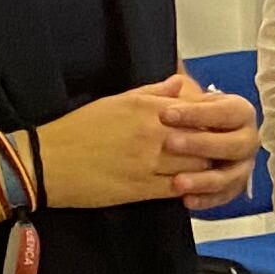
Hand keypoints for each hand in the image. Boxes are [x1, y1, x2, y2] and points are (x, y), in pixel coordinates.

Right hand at [37, 75, 258, 211]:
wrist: (49, 162)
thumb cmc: (79, 129)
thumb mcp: (116, 102)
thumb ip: (153, 93)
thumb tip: (180, 84)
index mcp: (148, 109)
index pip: (197, 112)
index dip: (213, 121)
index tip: (220, 126)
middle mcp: (154, 134)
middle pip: (203, 140)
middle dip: (215, 146)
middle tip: (225, 151)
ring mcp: (150, 163)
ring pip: (196, 167)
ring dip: (206, 170)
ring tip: (212, 170)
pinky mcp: (142, 189)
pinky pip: (178, 189)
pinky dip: (190, 188)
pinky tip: (192, 187)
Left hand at [152, 72, 261, 215]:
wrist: (206, 136)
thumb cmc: (196, 115)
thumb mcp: (189, 101)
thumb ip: (180, 94)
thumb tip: (176, 81)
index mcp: (240, 113)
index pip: (223, 112)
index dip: (195, 114)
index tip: (165, 114)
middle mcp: (248, 139)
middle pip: (232, 145)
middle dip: (200, 145)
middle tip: (169, 144)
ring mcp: (244, 166)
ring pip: (230, 176)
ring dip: (204, 180)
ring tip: (177, 182)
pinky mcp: (235, 188)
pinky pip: (224, 197)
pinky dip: (206, 201)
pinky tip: (186, 201)